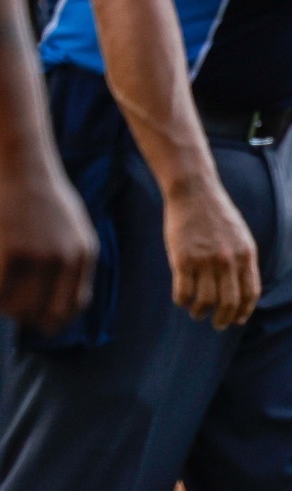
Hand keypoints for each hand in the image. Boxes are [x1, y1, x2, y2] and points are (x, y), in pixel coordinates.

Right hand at [0, 159, 96, 334]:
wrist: (24, 167)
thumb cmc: (44, 197)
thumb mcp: (72, 228)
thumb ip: (71, 262)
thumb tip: (61, 306)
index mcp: (84, 254)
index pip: (73, 306)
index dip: (54, 320)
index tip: (39, 323)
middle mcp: (66, 258)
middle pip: (45, 311)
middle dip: (28, 317)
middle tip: (14, 311)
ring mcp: (38, 255)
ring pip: (18, 306)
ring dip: (7, 308)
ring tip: (3, 295)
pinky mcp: (10, 250)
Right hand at [163, 174, 257, 328]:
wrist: (195, 193)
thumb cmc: (217, 215)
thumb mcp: (240, 236)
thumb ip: (242, 260)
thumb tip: (242, 289)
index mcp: (246, 255)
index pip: (251, 293)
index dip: (244, 311)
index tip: (238, 320)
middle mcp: (228, 260)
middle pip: (229, 302)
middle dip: (223, 319)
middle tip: (218, 324)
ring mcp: (205, 261)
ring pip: (205, 301)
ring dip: (200, 312)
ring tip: (197, 313)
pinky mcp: (182, 260)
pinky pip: (183, 292)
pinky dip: (182, 301)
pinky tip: (182, 300)